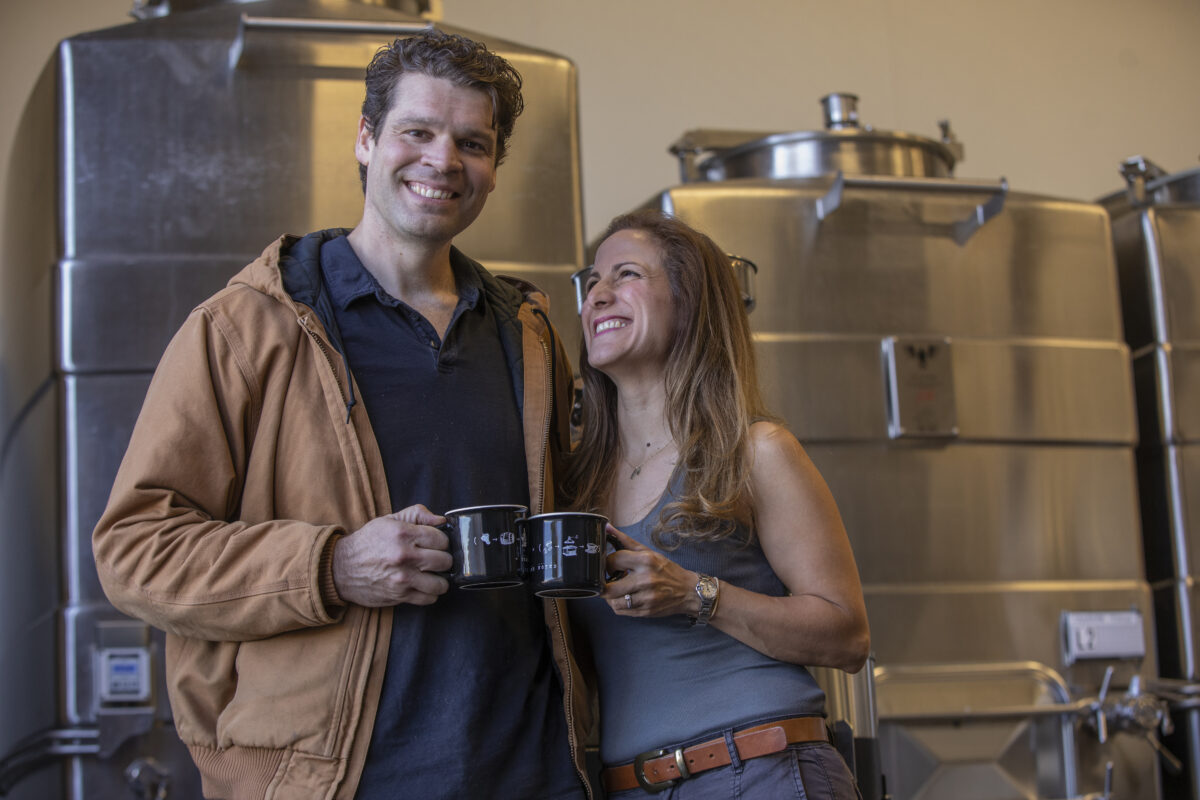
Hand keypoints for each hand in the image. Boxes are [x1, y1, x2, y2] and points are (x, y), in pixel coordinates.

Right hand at [332, 504, 451, 606]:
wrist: (341, 568)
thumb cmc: (367, 542)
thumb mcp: (389, 520)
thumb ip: (417, 515)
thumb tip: (441, 520)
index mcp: (403, 534)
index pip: (441, 539)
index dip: (442, 541)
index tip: (437, 544)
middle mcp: (404, 556)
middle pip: (445, 561)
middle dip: (443, 560)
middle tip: (436, 559)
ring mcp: (403, 578)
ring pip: (440, 584)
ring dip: (440, 580)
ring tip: (433, 575)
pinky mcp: (399, 595)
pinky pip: (429, 599)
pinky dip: (430, 594)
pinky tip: (423, 586)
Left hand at [601, 525, 699, 617]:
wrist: (688, 591)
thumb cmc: (667, 570)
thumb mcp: (649, 552)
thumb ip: (625, 541)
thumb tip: (607, 527)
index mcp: (646, 561)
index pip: (614, 560)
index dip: (606, 563)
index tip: (609, 565)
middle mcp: (646, 580)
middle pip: (609, 588)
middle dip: (603, 584)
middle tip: (607, 580)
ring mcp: (646, 598)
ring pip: (613, 602)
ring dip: (609, 597)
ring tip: (615, 590)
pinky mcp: (646, 611)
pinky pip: (621, 611)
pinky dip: (617, 605)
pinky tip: (623, 598)